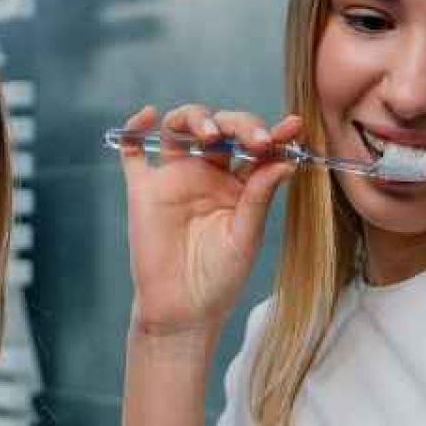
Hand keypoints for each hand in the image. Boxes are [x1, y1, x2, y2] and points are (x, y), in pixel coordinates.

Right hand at [118, 104, 303, 338]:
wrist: (182, 310)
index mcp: (238, 183)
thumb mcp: (246, 237)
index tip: (293, 126)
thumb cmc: (220, 278)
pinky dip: (135, 127)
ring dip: (196, 119)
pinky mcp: (144, 189)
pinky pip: (133, 151)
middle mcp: (207, 173)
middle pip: (221, 128)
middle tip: (255, 141)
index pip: (256, 147)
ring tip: (211, 135)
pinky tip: (149, 115)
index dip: (274, 133)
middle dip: (239, 126)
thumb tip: (285, 160)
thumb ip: (260, 196)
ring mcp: (174, 178)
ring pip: (180, 128)